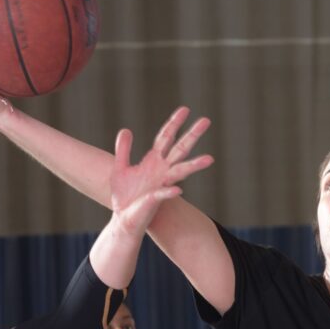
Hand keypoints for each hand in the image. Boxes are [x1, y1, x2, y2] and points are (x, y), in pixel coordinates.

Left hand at [110, 107, 213, 236]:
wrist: (123, 219)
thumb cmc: (125, 195)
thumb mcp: (120, 168)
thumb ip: (124, 150)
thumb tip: (126, 130)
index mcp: (153, 161)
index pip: (166, 138)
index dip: (174, 124)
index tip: (185, 109)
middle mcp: (161, 171)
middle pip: (180, 149)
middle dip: (192, 135)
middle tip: (206, 120)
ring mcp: (161, 185)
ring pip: (181, 172)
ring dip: (194, 165)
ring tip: (209, 159)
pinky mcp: (155, 199)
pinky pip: (164, 194)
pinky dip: (170, 192)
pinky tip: (178, 192)